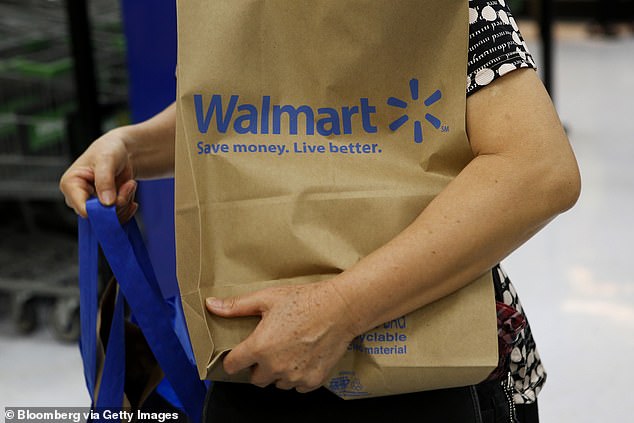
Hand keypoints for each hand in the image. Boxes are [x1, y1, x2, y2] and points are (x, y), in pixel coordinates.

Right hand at [59, 128, 137, 221]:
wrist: (121, 151)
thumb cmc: (109, 149)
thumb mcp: (107, 159)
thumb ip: (105, 180)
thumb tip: (106, 203)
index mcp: (70, 184)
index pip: (82, 209)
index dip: (102, 210)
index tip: (118, 199)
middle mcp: (78, 197)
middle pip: (99, 216)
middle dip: (118, 203)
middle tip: (129, 185)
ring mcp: (92, 204)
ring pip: (111, 218)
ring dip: (125, 202)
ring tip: (130, 184)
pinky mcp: (104, 207)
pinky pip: (118, 216)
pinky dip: (128, 206)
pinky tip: (130, 192)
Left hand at [205, 281, 357, 391]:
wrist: (340, 308)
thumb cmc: (305, 301)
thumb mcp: (267, 298)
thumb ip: (237, 306)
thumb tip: (211, 305)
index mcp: (259, 347)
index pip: (233, 366)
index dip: (234, 359)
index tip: (240, 354)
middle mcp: (274, 366)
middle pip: (255, 378)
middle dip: (259, 365)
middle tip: (271, 346)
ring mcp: (294, 376)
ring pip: (277, 383)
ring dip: (279, 371)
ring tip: (290, 349)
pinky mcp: (312, 381)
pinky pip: (297, 386)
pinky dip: (298, 375)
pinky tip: (304, 356)